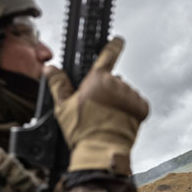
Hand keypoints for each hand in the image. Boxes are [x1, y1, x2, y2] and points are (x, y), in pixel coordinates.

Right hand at [47, 37, 148, 174]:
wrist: (101, 152)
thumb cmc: (82, 131)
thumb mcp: (63, 107)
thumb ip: (58, 84)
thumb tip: (50, 68)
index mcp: (97, 79)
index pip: (108, 55)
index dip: (114, 45)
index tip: (118, 39)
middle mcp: (117, 84)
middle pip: (114, 81)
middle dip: (108, 90)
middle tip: (98, 108)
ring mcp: (131, 96)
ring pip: (125, 92)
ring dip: (119, 101)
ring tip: (109, 117)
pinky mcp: (142, 108)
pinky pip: (137, 103)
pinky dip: (131, 110)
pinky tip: (120, 120)